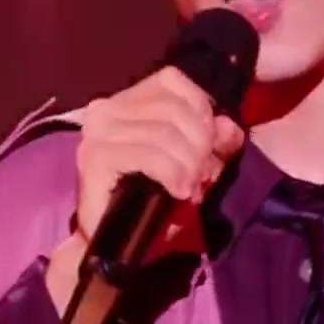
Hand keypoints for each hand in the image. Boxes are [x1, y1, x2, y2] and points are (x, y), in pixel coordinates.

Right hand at [48, 67, 246, 310]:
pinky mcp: (95, 158)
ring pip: (164, 133)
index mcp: (126, 100)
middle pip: (173, 109)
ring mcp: (97, 133)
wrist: (115, 243)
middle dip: (199, 144)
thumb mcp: (192, 162)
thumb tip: (228, 127)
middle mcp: (105, 109)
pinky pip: (149, 155)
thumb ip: (212, 139)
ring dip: (188, 164)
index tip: (210, 147)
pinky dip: (171, 173)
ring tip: (190, 187)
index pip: (172, 80)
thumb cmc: (152, 198)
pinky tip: (178, 191)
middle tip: (202, 175)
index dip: (201, 110)